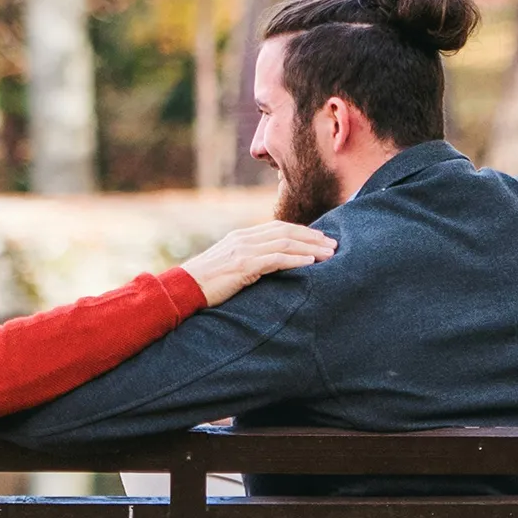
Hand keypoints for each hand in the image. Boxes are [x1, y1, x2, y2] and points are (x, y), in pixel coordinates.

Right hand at [179, 221, 334, 304]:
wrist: (183, 289)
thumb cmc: (205, 284)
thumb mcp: (229, 267)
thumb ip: (248, 262)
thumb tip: (269, 268)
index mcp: (241, 237)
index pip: (278, 228)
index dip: (302, 232)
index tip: (321, 239)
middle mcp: (244, 239)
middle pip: (286, 232)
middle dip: (312, 237)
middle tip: (333, 244)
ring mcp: (243, 251)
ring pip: (285, 243)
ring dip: (311, 248)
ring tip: (329, 254)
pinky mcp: (243, 265)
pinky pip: (276, 259)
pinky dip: (296, 260)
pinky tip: (311, 263)